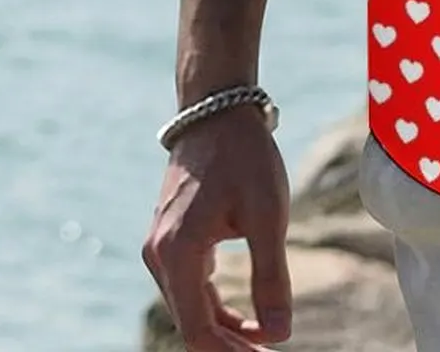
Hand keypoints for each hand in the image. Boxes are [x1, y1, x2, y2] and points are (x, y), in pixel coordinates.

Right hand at [142, 107, 293, 348]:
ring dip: (222, 329)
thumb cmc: (245, 158)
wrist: (217, 111)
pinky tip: (243, 317)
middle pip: (191, 323)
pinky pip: (188, 285)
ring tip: (262, 340)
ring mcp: (159, 247)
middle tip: (270, 350)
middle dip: (229, 346)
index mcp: (177, 255)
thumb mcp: (267, 214)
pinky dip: (213, 305)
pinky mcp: (168, 237)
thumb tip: (281, 333)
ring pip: (189, 307)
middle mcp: (158, 257)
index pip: (198, 331)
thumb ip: (271, 276)